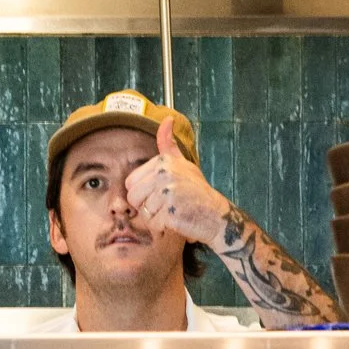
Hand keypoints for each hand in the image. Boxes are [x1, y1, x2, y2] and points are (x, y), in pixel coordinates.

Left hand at [125, 117, 229, 247]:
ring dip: (156, 219)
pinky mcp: (171, 212)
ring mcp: (168, 192)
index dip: (143, 193)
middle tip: (167, 206)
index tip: (161, 195)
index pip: (131, 183)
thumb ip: (168, 145)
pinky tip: (177, 222)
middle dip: (147, 207)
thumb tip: (167, 119)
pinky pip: (153, 224)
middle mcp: (165, 174)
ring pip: (143, 213)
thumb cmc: (197, 192)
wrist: (217, 216)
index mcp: (163, 162)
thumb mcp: (183, 164)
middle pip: (133, 198)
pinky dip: (163, 229)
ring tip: (173, 213)